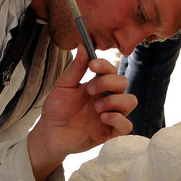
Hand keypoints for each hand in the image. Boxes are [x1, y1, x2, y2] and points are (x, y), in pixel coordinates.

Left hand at [26, 50, 135, 180]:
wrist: (49, 134)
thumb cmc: (56, 109)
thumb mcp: (63, 87)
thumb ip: (75, 69)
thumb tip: (83, 46)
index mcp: (97, 86)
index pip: (111, 70)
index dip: (105, 66)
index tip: (92, 65)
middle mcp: (106, 98)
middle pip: (124, 82)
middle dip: (108, 83)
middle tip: (90, 90)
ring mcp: (110, 115)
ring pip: (130, 102)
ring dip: (115, 100)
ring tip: (97, 107)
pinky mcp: (109, 132)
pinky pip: (127, 126)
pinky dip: (118, 119)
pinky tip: (103, 118)